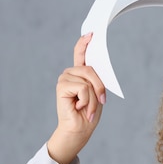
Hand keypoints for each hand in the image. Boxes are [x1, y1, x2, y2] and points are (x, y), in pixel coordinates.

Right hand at [46, 33, 105, 163]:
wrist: (79, 129)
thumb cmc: (89, 113)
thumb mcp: (97, 93)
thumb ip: (96, 80)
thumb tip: (95, 68)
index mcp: (79, 73)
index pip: (80, 54)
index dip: (85, 43)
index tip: (91, 33)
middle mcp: (70, 73)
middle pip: (91, 69)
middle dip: (100, 87)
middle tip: (101, 101)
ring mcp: (64, 78)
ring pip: (89, 80)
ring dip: (93, 98)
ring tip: (86, 108)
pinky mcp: (61, 86)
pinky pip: (83, 88)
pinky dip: (87, 101)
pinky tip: (79, 108)